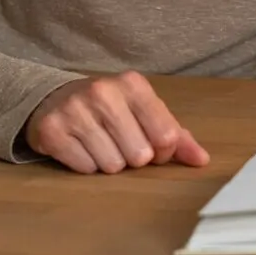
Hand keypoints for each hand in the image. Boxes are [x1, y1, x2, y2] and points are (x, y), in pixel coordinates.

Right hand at [24, 71, 210, 173]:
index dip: (163, 152)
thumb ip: (177, 135)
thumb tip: (202, 160)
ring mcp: (76, 110)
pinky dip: (86, 165)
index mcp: (134, 85)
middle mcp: (104, 93)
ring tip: (100, 144)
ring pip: (112, 165)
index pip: (166, 135)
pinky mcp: (52, 130)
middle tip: (121, 143)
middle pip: (139, 155)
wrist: (54, 98)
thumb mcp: (144, 111)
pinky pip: (85, 169)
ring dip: (109, 163)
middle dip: (133, 158)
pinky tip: (81, 148)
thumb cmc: (110, 109)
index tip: (153, 146)